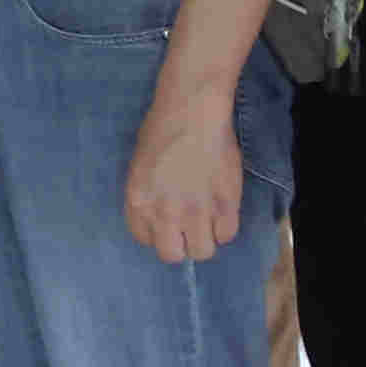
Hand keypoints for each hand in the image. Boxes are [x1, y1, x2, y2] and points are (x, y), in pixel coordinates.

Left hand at [120, 100, 243, 261]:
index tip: (166, 221)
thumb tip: (160, 213)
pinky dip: (225, 226)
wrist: (193, 111)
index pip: (144, 239)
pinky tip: (223, 210)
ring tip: (207, 220)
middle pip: (172, 254)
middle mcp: (165, 214)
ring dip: (204, 238)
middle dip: (180, 243)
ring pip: (202, 251)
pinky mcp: (226, 206)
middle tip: (187, 226)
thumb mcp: (140, 166)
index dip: (157, 232)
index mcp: (138, 202)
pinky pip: (227, 234)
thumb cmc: (161, 129)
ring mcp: (197, 212)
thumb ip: (148, 195)